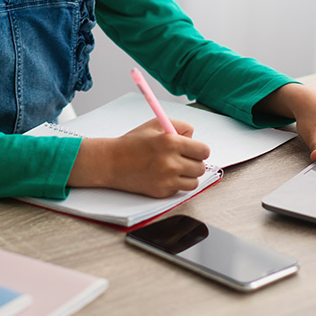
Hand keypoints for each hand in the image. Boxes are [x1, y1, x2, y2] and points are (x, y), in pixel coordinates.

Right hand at [68, 118, 210, 197]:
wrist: (112, 162)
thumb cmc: (134, 142)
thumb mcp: (156, 124)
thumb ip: (180, 126)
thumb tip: (194, 138)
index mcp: (171, 142)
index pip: (204, 150)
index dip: (200, 150)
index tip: (195, 150)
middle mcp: (170, 162)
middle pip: (201, 167)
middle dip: (194, 162)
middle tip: (183, 158)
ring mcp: (166, 180)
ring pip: (194, 182)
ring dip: (188, 175)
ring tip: (175, 168)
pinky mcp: (161, 192)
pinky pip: (180, 189)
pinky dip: (176, 184)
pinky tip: (164, 176)